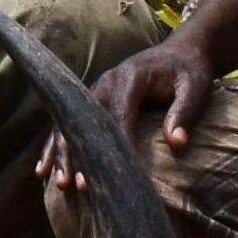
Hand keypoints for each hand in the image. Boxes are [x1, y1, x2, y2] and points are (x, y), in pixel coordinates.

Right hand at [55, 29, 217, 196]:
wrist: (179, 52)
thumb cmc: (188, 72)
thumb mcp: (195, 88)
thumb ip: (184, 112)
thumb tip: (177, 144)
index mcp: (130, 78)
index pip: (117, 114)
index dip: (114, 144)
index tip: (113, 172)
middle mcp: (105, 83)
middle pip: (84, 121)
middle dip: (78, 153)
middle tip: (77, 185)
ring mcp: (94, 91)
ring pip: (69, 124)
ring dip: (62, 154)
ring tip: (59, 183)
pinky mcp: (90, 100)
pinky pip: (67, 123)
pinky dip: (54, 146)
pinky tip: (43, 169)